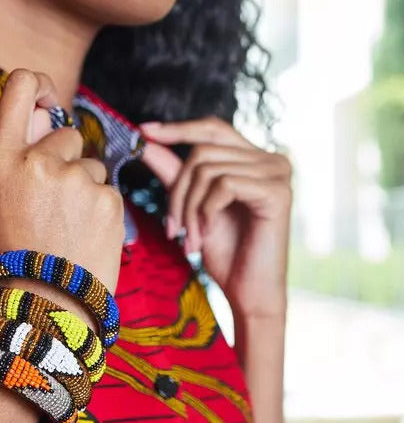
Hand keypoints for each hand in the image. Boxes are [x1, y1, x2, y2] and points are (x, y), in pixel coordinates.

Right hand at [0, 69, 124, 296]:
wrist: (42, 306)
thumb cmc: (13, 256)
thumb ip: (18, 153)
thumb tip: (47, 110)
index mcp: (0, 160)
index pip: (21, 85)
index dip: (40, 87)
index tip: (49, 100)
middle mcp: (37, 161)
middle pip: (67, 135)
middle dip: (66, 162)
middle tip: (53, 206)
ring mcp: (75, 180)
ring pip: (91, 167)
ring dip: (85, 190)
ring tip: (68, 230)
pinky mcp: (107, 200)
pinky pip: (109, 192)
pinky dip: (101, 213)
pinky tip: (85, 239)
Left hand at [140, 118, 292, 319]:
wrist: (249, 293)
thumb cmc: (226, 255)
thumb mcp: (193, 209)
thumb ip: (175, 175)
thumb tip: (147, 141)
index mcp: (254, 160)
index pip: (212, 130)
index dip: (179, 129)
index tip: (144, 132)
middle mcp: (271, 160)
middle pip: (202, 153)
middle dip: (177, 192)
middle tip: (171, 230)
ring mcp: (277, 173)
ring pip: (208, 170)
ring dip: (188, 210)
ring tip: (189, 240)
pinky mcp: (277, 192)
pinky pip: (224, 185)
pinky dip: (205, 213)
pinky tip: (205, 237)